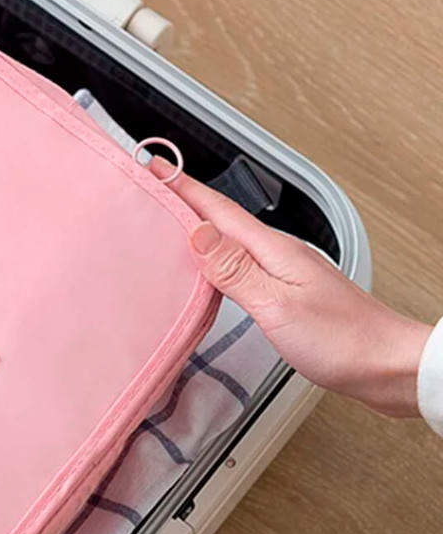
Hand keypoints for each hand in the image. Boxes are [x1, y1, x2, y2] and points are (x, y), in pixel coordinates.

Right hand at [159, 160, 431, 417]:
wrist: (386, 365)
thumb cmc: (341, 340)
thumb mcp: (277, 305)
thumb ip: (234, 269)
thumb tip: (197, 233)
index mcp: (272, 250)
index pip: (217, 210)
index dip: (182, 187)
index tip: (153, 168)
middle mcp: (276, 253)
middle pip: (220, 219)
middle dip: (182, 201)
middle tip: (148, 191)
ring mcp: (282, 271)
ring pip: (228, 241)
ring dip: (196, 228)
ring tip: (165, 223)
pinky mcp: (284, 291)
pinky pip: (239, 264)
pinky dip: (214, 258)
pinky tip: (204, 267)